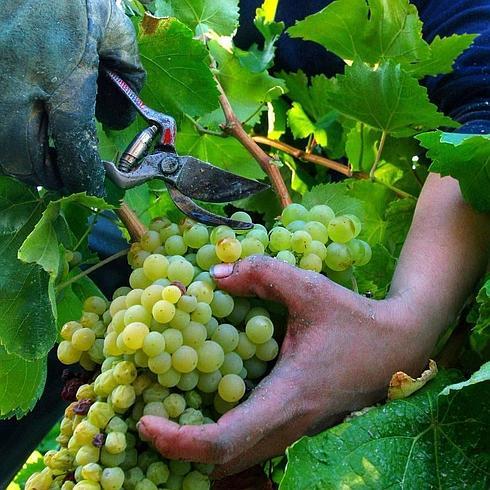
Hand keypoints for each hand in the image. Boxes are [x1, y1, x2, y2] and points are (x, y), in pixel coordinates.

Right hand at [0, 0, 144, 195]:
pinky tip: (27, 133)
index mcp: (62, 76)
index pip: (73, 143)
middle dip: (51, 177)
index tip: (94, 185)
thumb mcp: (110, 22)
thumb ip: (127, 70)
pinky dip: (9, 141)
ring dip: (26, 163)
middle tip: (71, 178)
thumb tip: (121, 117)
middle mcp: (17, 88)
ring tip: (51, 160)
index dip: (83, 172)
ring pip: (1, 149)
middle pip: (25, 159)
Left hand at [138, 256, 431, 476]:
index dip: (178, 441)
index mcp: (287, 398)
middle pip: (223, 461)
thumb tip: (215, 275)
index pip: (223, 442)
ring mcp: (296, 432)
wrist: (400, 345)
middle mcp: (288, 426)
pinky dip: (225, 436)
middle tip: (150, 413)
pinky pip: (254, 443)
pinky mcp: (299, 426)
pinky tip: (214, 399)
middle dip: (180, 447)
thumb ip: (262, 273)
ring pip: (239, 458)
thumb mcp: (309, 288)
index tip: (146, 423)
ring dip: (202, 445)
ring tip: (173, 409)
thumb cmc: (356, 319)